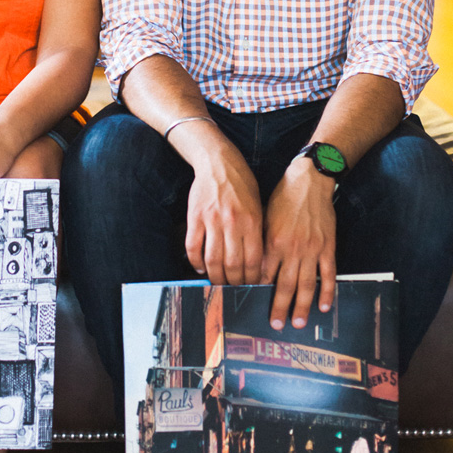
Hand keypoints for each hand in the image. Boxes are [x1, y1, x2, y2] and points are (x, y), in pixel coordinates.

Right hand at [186, 159, 263, 285]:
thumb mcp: (259, 206)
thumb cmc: (243, 185)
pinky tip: (200, 268)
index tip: (251, 286)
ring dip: (215, 276)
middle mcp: (232, 223)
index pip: (253, 260)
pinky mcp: (194, 218)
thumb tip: (259, 261)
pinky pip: (193, 248)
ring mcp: (212, 221)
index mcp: (252, 220)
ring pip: (212, 260)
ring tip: (219, 283)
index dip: (252, 278)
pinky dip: (196, 262)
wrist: (219, 163)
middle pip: (233, 264)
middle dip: (235, 282)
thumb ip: (258, 231)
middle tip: (235, 289)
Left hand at [261, 158, 337, 330]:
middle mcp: (292, 249)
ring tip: (298, 322)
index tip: (254, 307)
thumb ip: (261, 244)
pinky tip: (324, 306)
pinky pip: (328, 274)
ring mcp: (312, 249)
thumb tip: (255, 268)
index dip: (259, 293)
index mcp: (273, 242)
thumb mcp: (264, 219)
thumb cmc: (283, 198)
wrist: (309, 181)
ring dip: (302, 306)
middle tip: (276, 324)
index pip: (264, 275)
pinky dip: (327, 291)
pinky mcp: (328, 246)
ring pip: (307, 284)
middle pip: (284, 285)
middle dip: (279, 308)